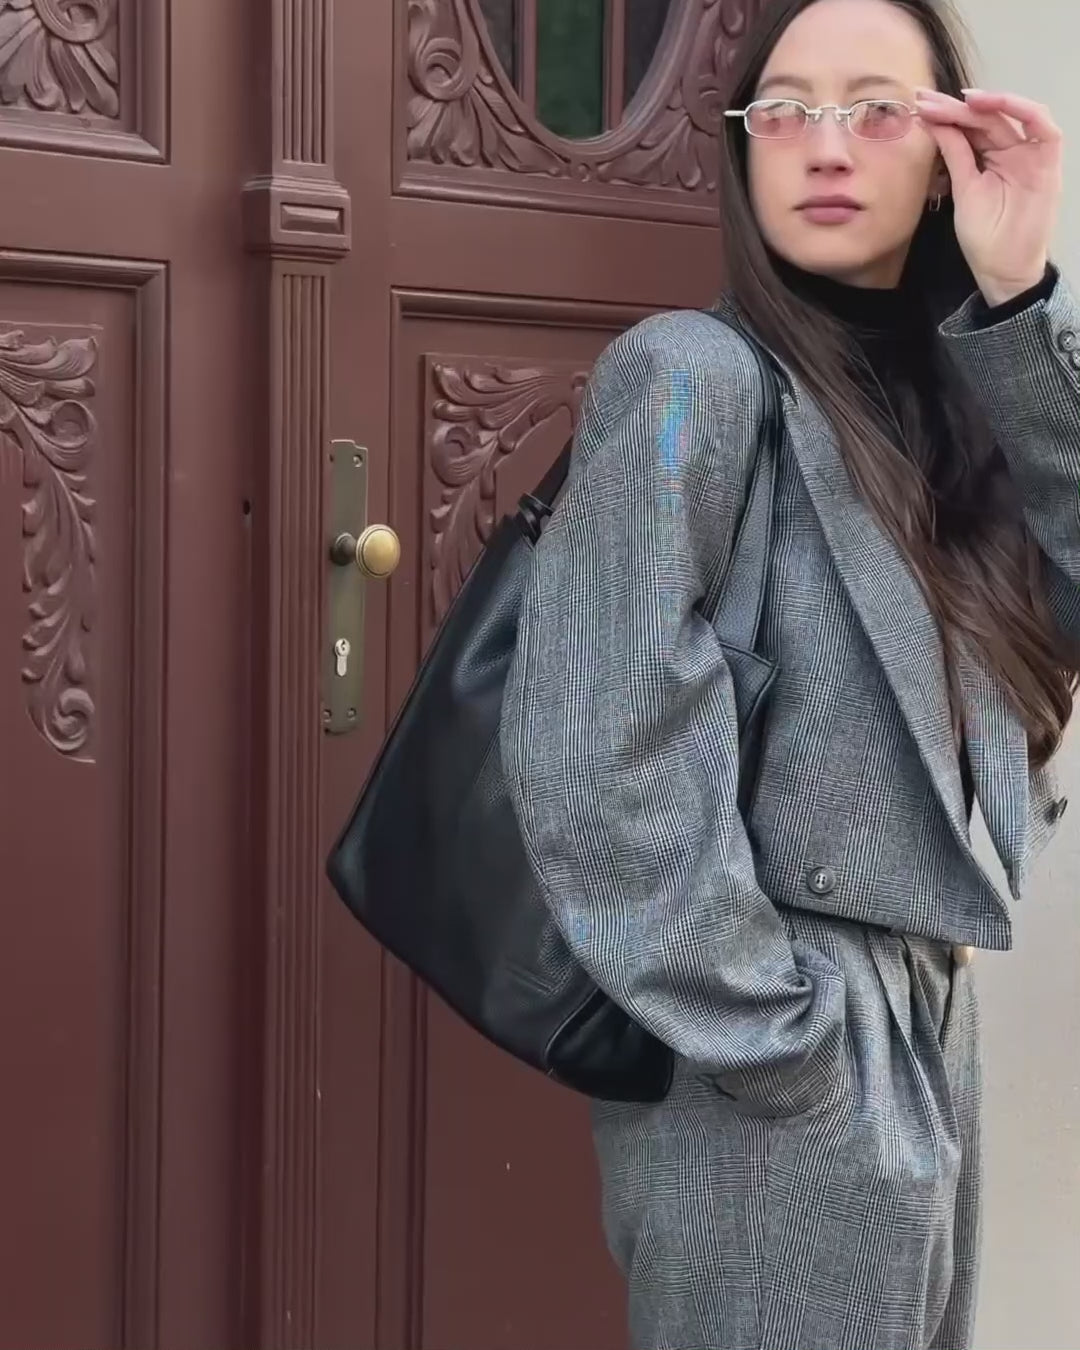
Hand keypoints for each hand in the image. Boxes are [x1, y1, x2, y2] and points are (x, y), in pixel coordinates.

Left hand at [915, 88, 1061, 305]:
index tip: (920, 106)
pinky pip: (1043, 128)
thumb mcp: (963, 189)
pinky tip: (998, 103)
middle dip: (957, 107)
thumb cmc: (984, 235)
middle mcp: (1011, 151)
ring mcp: (1030, 155)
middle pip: (986, 119)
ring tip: (962, 99)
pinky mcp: (1048, 162)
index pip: (968, 128)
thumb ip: (955, 154)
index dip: (946, 115)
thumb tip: (934, 122)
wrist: (1003, 268)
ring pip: (1012, 117)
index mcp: (989, 158)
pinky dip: (1025, 110)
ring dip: (990, 103)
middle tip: (929, 98)